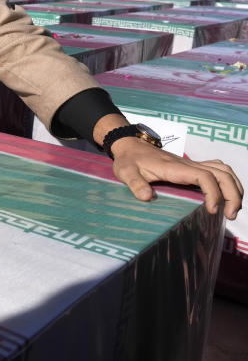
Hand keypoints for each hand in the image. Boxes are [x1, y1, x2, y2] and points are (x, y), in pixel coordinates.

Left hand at [110, 136, 242, 219]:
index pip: (204, 176)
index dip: (213, 193)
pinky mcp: (192, 167)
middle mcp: (188, 164)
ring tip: (232, 209)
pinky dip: (228, 182)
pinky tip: (225, 196)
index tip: (211, 210)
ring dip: (234, 188)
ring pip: (224, 171)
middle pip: (222, 173)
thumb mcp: (125, 172)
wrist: (130, 145)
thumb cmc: (129, 160)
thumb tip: (147, 197)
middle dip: (232, 194)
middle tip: (230, 215)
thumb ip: (135, 184)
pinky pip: (218, 170)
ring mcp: (192, 164)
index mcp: (174, 167)